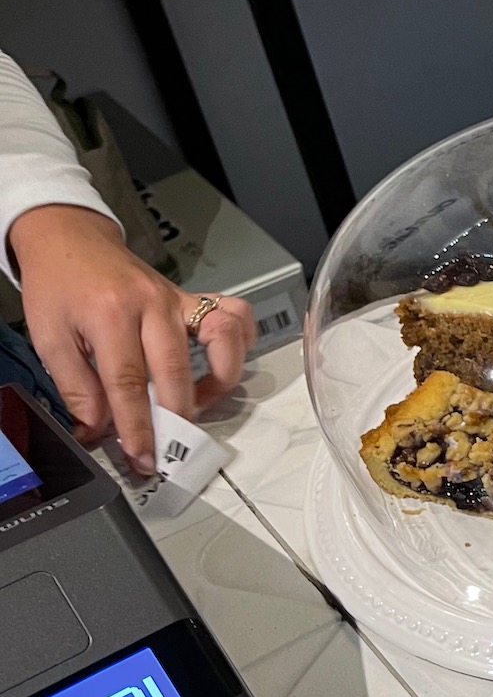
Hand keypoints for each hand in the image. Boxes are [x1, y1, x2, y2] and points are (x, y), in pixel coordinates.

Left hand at [8, 204, 252, 472]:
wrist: (69, 238)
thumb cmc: (58, 286)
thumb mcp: (48, 336)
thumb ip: (74, 386)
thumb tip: (96, 430)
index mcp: (109, 313)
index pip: (127, 381)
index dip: (137, 425)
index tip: (141, 457)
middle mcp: (151, 304)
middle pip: (175, 369)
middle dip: (175, 417)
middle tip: (167, 445)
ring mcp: (178, 298)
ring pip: (223, 337)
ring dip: (219, 379)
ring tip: (198, 402)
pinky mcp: (192, 297)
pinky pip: (235, 314)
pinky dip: (239, 343)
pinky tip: (222, 364)